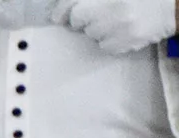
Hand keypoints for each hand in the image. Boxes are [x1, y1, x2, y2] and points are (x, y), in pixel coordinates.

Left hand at [51, 0, 176, 54]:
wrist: (172, 5)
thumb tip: (66, 9)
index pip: (72, 2)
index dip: (61, 10)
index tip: (57, 17)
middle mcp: (110, 6)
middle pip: (79, 19)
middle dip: (84, 18)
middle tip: (98, 14)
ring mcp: (119, 25)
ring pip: (92, 33)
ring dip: (98, 29)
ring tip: (115, 20)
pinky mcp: (126, 40)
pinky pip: (105, 46)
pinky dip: (110, 40)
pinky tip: (122, 31)